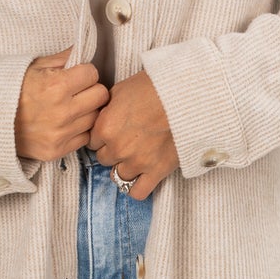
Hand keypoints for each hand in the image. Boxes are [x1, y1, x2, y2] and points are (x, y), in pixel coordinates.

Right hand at [15, 51, 109, 160]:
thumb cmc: (12, 90)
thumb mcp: (34, 67)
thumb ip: (62, 59)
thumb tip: (82, 50)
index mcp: (56, 86)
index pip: (93, 73)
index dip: (85, 72)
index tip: (76, 75)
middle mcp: (62, 111)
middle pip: (100, 96)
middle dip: (91, 90)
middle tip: (77, 91)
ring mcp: (61, 133)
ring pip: (95, 118)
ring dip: (86, 111)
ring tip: (69, 108)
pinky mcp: (58, 150)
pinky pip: (84, 137)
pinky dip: (78, 130)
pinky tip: (64, 124)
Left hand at [85, 70, 179, 199]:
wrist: (186, 94)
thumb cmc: (155, 86)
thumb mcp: (121, 90)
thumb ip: (107, 110)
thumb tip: (102, 118)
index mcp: (105, 126)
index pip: (93, 141)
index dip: (104, 135)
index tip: (115, 131)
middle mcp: (118, 147)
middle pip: (104, 158)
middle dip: (113, 149)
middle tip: (129, 139)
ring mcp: (137, 161)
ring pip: (118, 175)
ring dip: (125, 167)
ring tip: (137, 155)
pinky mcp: (157, 170)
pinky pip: (138, 192)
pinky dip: (137, 186)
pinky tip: (141, 176)